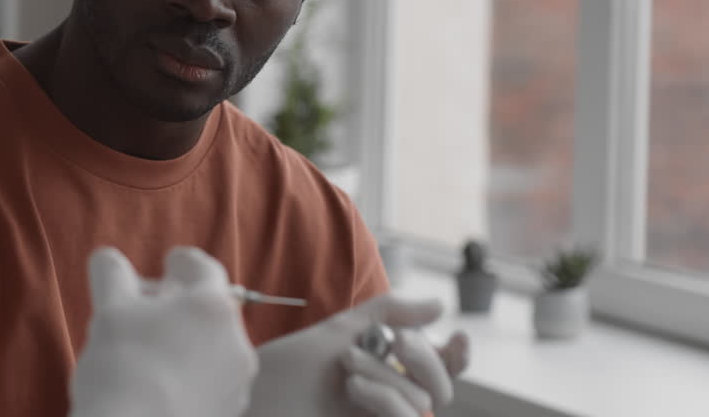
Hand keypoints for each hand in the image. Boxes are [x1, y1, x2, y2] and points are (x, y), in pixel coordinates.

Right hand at [68, 247, 257, 416]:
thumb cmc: (123, 365)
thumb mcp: (110, 307)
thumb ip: (112, 272)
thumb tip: (109, 259)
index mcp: (214, 306)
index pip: (202, 268)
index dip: (181, 262)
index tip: (168, 261)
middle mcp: (237, 342)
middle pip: (208, 310)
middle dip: (178, 305)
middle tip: (144, 310)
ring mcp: (236, 384)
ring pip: (210, 348)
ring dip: (184, 341)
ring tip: (146, 351)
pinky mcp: (227, 414)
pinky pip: (209, 382)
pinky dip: (187, 374)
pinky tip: (156, 383)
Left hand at [245, 294, 469, 416]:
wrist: (252, 399)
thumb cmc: (288, 368)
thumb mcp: (340, 331)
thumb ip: (389, 314)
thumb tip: (442, 304)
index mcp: (384, 375)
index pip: (438, 371)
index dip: (456, 356)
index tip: (456, 335)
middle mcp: (386, 403)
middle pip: (440, 386)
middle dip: (420, 356)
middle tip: (390, 340)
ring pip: (422, 402)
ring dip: (387, 376)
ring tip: (347, 366)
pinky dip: (387, 399)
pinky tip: (354, 389)